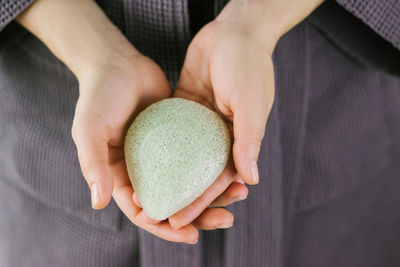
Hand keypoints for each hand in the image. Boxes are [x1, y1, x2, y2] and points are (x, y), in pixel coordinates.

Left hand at [170, 0, 324, 229]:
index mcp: (238, 140)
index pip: (218, 180)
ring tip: (148, 197)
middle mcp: (218, 135)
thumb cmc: (249, 66)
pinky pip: (170, 131)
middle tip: (159, 218)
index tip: (179, 221)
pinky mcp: (185, 106)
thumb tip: (251, 179)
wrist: (234, 32)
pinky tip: (142, 164)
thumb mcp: (250, 104)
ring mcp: (200, 122)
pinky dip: (160, 148)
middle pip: (198, 175)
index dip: (200, 203)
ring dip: (169, 178)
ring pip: (183, 157)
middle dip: (182, 198)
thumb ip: (249, 140)